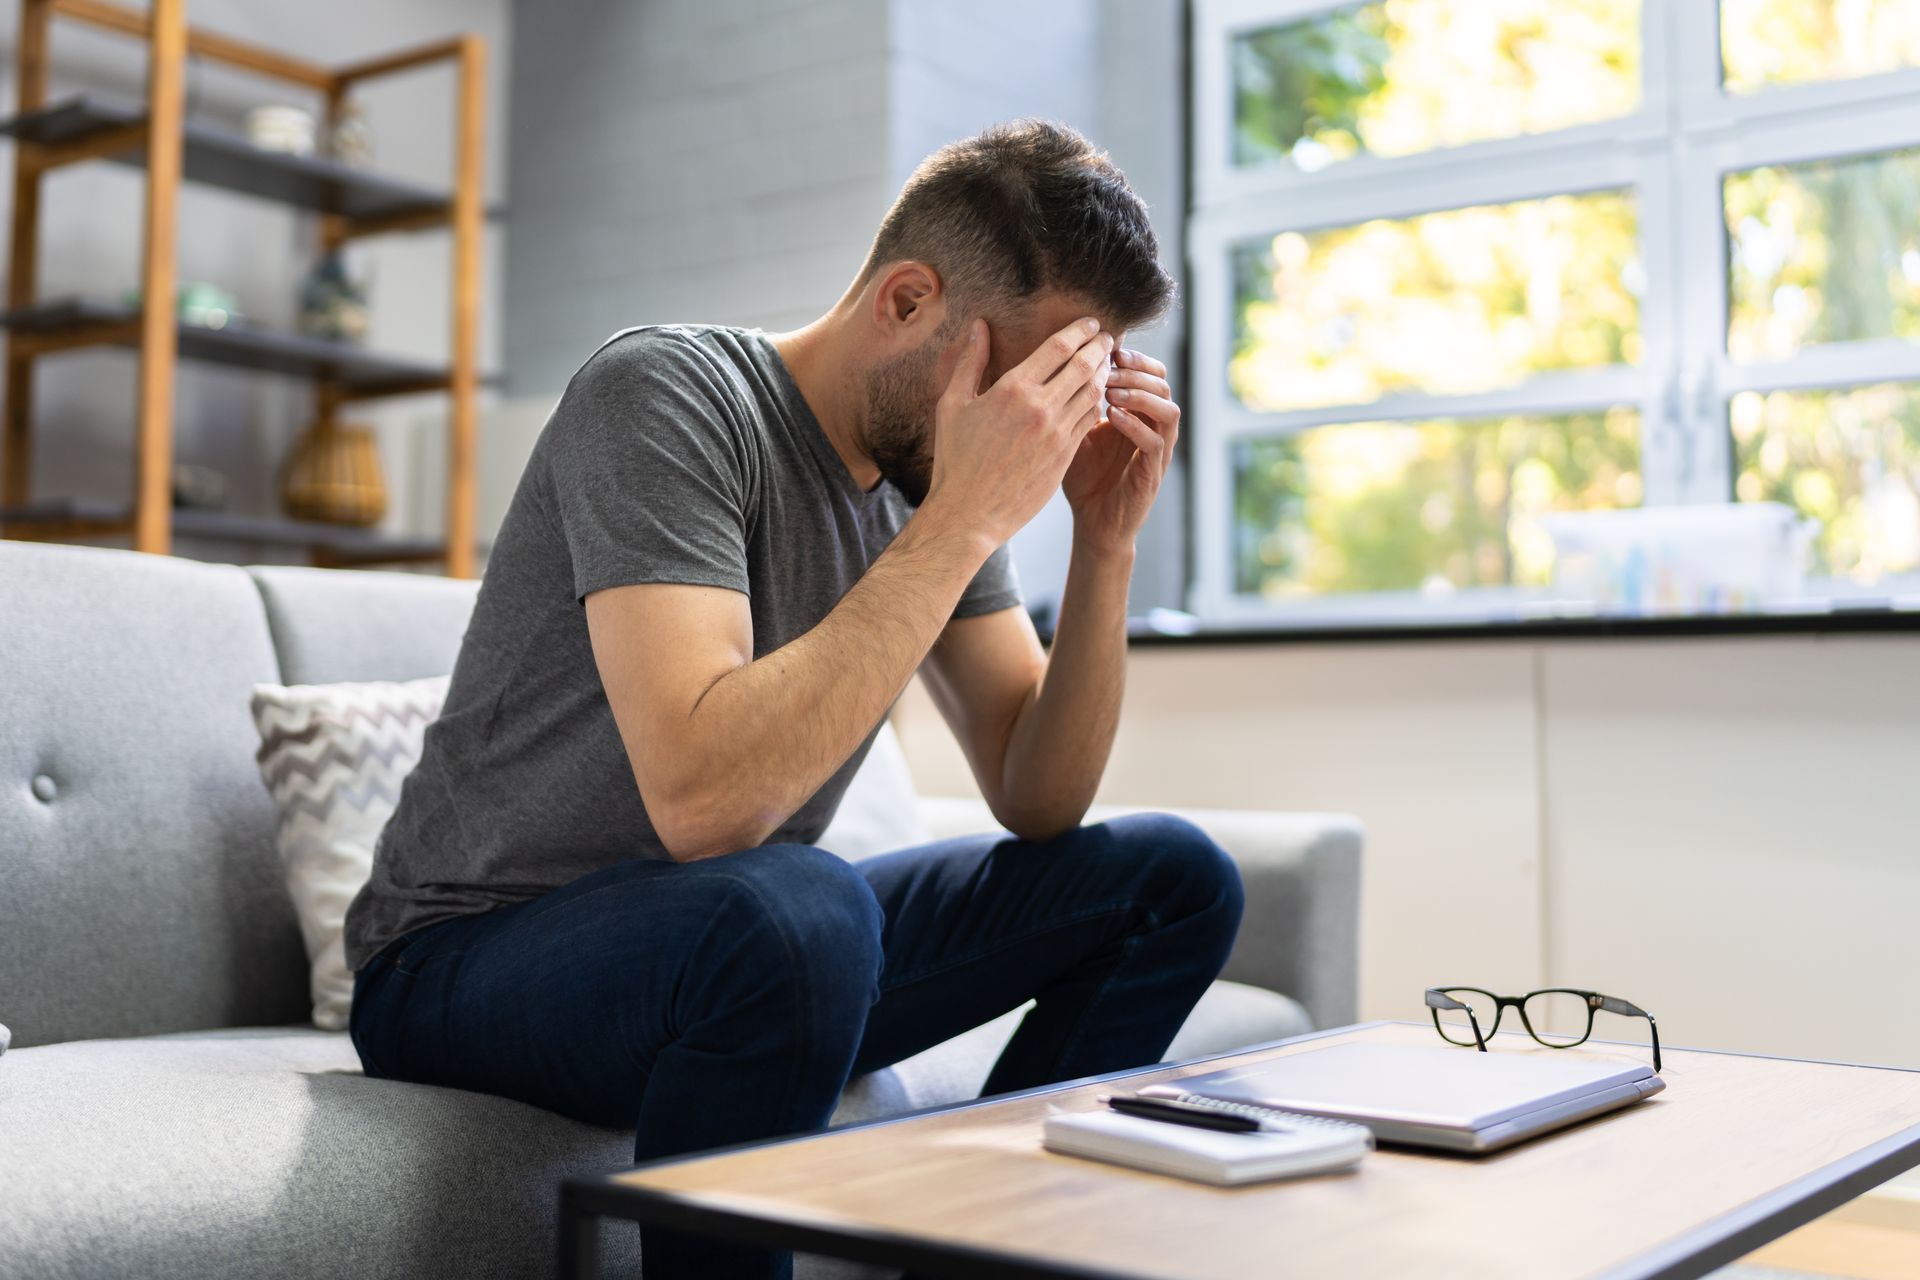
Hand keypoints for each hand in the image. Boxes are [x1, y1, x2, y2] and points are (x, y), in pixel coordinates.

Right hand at [921, 315, 1112, 549]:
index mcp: (1012, 390)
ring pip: (1094, 393)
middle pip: (1084, 366)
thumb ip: (970, 363)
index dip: (1080, 330)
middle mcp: (1040, 408)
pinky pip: (1090, 421)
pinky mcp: (1065, 456)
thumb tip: (978, 327)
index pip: (1058, 347)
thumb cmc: (955, 460)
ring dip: (1105, 373)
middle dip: (1101, 346)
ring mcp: (1057, 434)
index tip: (1091, 323)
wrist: (969, 514)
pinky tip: (1098, 396)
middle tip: (1108, 337)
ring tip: (1107, 362)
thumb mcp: (952, 405)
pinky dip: (1099, 403)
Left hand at [1061, 346, 1178, 555]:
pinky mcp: (1152, 473)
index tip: (1106, 348)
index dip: (1133, 357)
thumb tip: (1053, 363)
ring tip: (1110, 390)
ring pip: (1168, 410)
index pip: (1149, 372)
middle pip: (1163, 383)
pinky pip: (1154, 443)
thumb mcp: (1075, 430)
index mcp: (1139, 413)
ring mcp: (1157, 450)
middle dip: (1136, 370)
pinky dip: (1134, 426)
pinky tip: (1111, 416)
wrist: (1093, 523)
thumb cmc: (1083, 476)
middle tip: (1109, 365)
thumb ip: (1075, 401)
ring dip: (1139, 395)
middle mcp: (1154, 427)